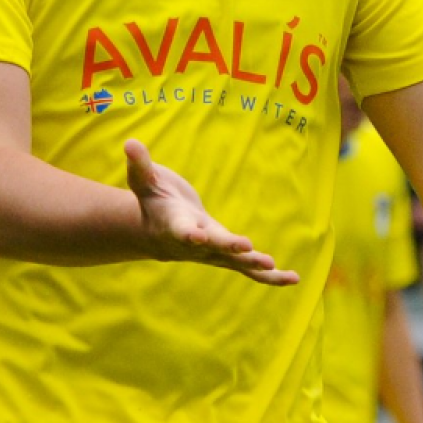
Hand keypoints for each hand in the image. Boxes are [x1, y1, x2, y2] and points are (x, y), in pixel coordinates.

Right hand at [124, 139, 298, 285]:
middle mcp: (195, 245)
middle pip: (213, 248)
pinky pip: (249, 269)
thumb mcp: (145, 181)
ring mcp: (213, 254)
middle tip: (248, 248)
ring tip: (275, 267)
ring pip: (235, 264)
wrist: (158, 232)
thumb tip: (129, 142)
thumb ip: (140, 165)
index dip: (188, 234)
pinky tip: (292, 279)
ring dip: (255, 266)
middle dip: (230, 248)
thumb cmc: (153, 201)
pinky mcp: (228, 256)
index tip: (197, 236)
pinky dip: (270, 276)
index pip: (181, 231)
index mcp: (175, 226)